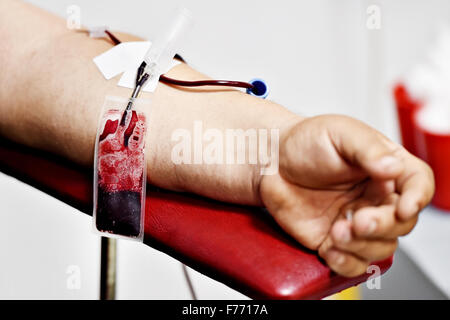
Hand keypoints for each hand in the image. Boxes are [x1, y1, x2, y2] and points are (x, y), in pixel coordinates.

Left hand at [260, 114, 434, 276]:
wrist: (271, 161)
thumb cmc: (306, 142)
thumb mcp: (340, 132)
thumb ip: (368, 149)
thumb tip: (393, 167)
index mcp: (385, 169)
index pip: (418, 185)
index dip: (417, 198)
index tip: (404, 207)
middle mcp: (375, 197)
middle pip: (401, 223)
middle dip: (382, 226)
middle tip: (358, 220)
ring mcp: (355, 221)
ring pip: (379, 247)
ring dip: (361, 245)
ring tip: (336, 231)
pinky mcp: (333, 239)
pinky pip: (351, 262)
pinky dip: (345, 262)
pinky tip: (330, 249)